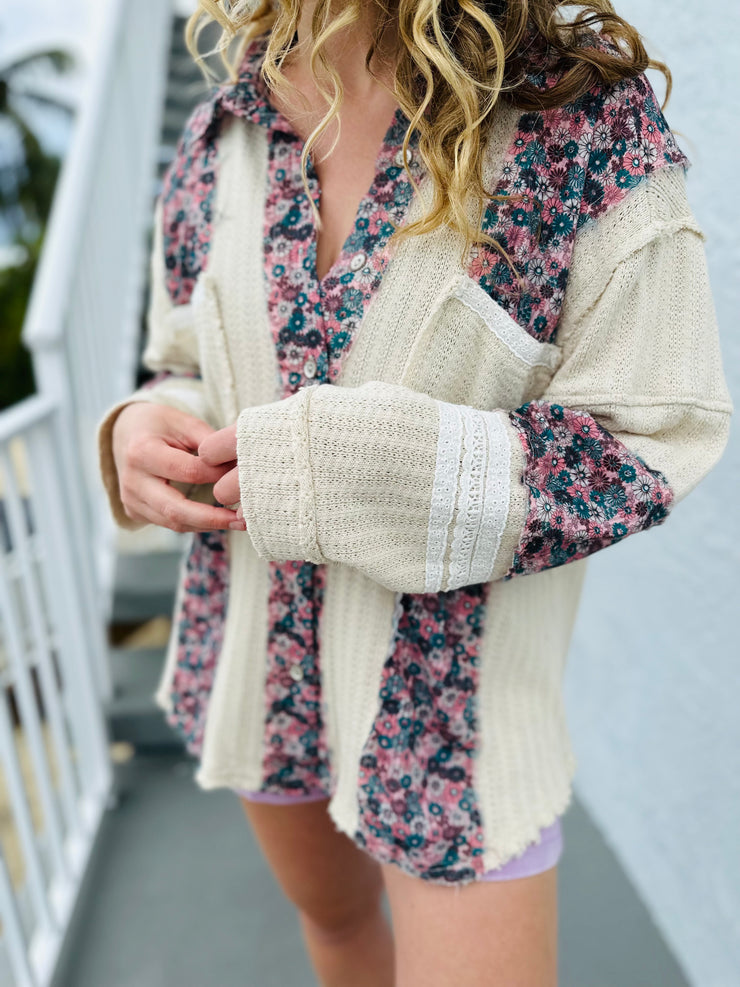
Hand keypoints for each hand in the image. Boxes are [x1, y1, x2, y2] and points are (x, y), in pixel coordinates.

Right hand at [112, 401, 242, 531]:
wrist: (125, 434)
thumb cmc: (158, 425)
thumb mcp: (182, 422)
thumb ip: (208, 441)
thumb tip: (239, 462)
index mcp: (142, 452)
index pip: (188, 472)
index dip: (218, 474)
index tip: (241, 474)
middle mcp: (132, 481)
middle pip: (176, 510)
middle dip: (213, 518)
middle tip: (243, 519)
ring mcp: (131, 500)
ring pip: (174, 523)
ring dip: (208, 525)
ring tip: (237, 521)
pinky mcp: (135, 512)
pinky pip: (170, 523)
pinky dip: (196, 523)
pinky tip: (217, 519)